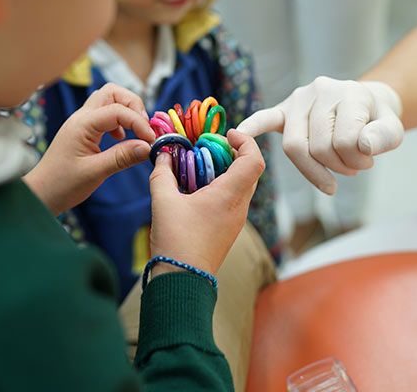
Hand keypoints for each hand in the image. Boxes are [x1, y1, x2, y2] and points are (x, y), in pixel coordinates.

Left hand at [24, 83, 155, 214]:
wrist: (41, 193)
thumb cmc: (62, 185)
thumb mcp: (95, 173)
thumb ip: (122, 158)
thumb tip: (148, 147)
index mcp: (82, 125)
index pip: (118, 111)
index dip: (139, 123)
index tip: (151, 140)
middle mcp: (81, 118)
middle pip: (113, 93)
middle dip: (133, 106)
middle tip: (144, 128)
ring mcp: (81, 122)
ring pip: (108, 100)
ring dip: (126, 111)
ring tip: (136, 133)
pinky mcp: (83, 130)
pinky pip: (105, 114)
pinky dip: (119, 121)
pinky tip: (121, 139)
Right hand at [148, 130, 264, 276]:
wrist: (182, 281)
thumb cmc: (175, 241)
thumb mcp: (162, 201)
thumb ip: (162, 173)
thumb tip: (162, 155)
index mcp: (229, 196)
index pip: (254, 160)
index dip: (245, 141)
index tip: (225, 135)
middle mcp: (239, 207)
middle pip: (250, 170)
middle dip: (232, 153)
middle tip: (209, 147)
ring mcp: (236, 220)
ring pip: (242, 185)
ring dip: (226, 170)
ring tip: (199, 166)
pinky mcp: (229, 229)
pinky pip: (233, 199)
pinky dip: (221, 186)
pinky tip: (197, 188)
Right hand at [237, 78, 403, 194]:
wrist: (367, 104)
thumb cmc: (377, 120)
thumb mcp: (393, 129)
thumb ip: (384, 137)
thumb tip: (363, 146)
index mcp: (347, 93)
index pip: (345, 141)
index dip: (357, 161)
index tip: (368, 161)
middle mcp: (319, 90)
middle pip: (318, 147)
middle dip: (338, 167)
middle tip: (354, 169)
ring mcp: (298, 99)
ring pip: (295, 147)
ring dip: (314, 169)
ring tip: (334, 173)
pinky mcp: (284, 110)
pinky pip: (266, 119)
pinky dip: (253, 127)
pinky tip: (239, 135)